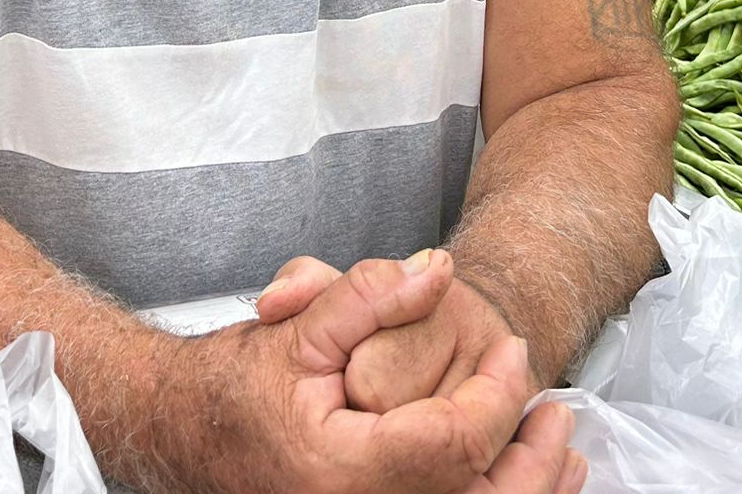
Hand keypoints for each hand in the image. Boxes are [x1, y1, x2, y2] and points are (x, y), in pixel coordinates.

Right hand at [176, 254, 570, 493]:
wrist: (181, 432)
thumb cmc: (232, 386)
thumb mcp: (298, 325)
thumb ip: (369, 294)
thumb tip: (439, 270)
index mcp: (344, 470)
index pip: (454, 442)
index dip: (497, 394)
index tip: (510, 348)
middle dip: (531, 458)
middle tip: (555, 411)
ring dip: (528, 490)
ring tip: (561, 452)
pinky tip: (520, 481)